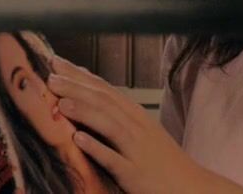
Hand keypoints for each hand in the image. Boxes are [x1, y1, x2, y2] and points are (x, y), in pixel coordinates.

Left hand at [46, 55, 242, 193]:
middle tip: (50, 75)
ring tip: (60, 101)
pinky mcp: (135, 173)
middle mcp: (136, 127)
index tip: (56, 61)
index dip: (80, 74)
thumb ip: (116, 112)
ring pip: (109, 125)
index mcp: (135, 115)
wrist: (191, 186)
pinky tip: (79, 140)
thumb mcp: (141, 129)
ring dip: (84, 111)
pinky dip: (97, 148)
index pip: (104, 88)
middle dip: (76, 87)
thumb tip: (90, 93)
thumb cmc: (162, 158)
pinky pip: (114, 159)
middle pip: (104, 101)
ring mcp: (136, 149)